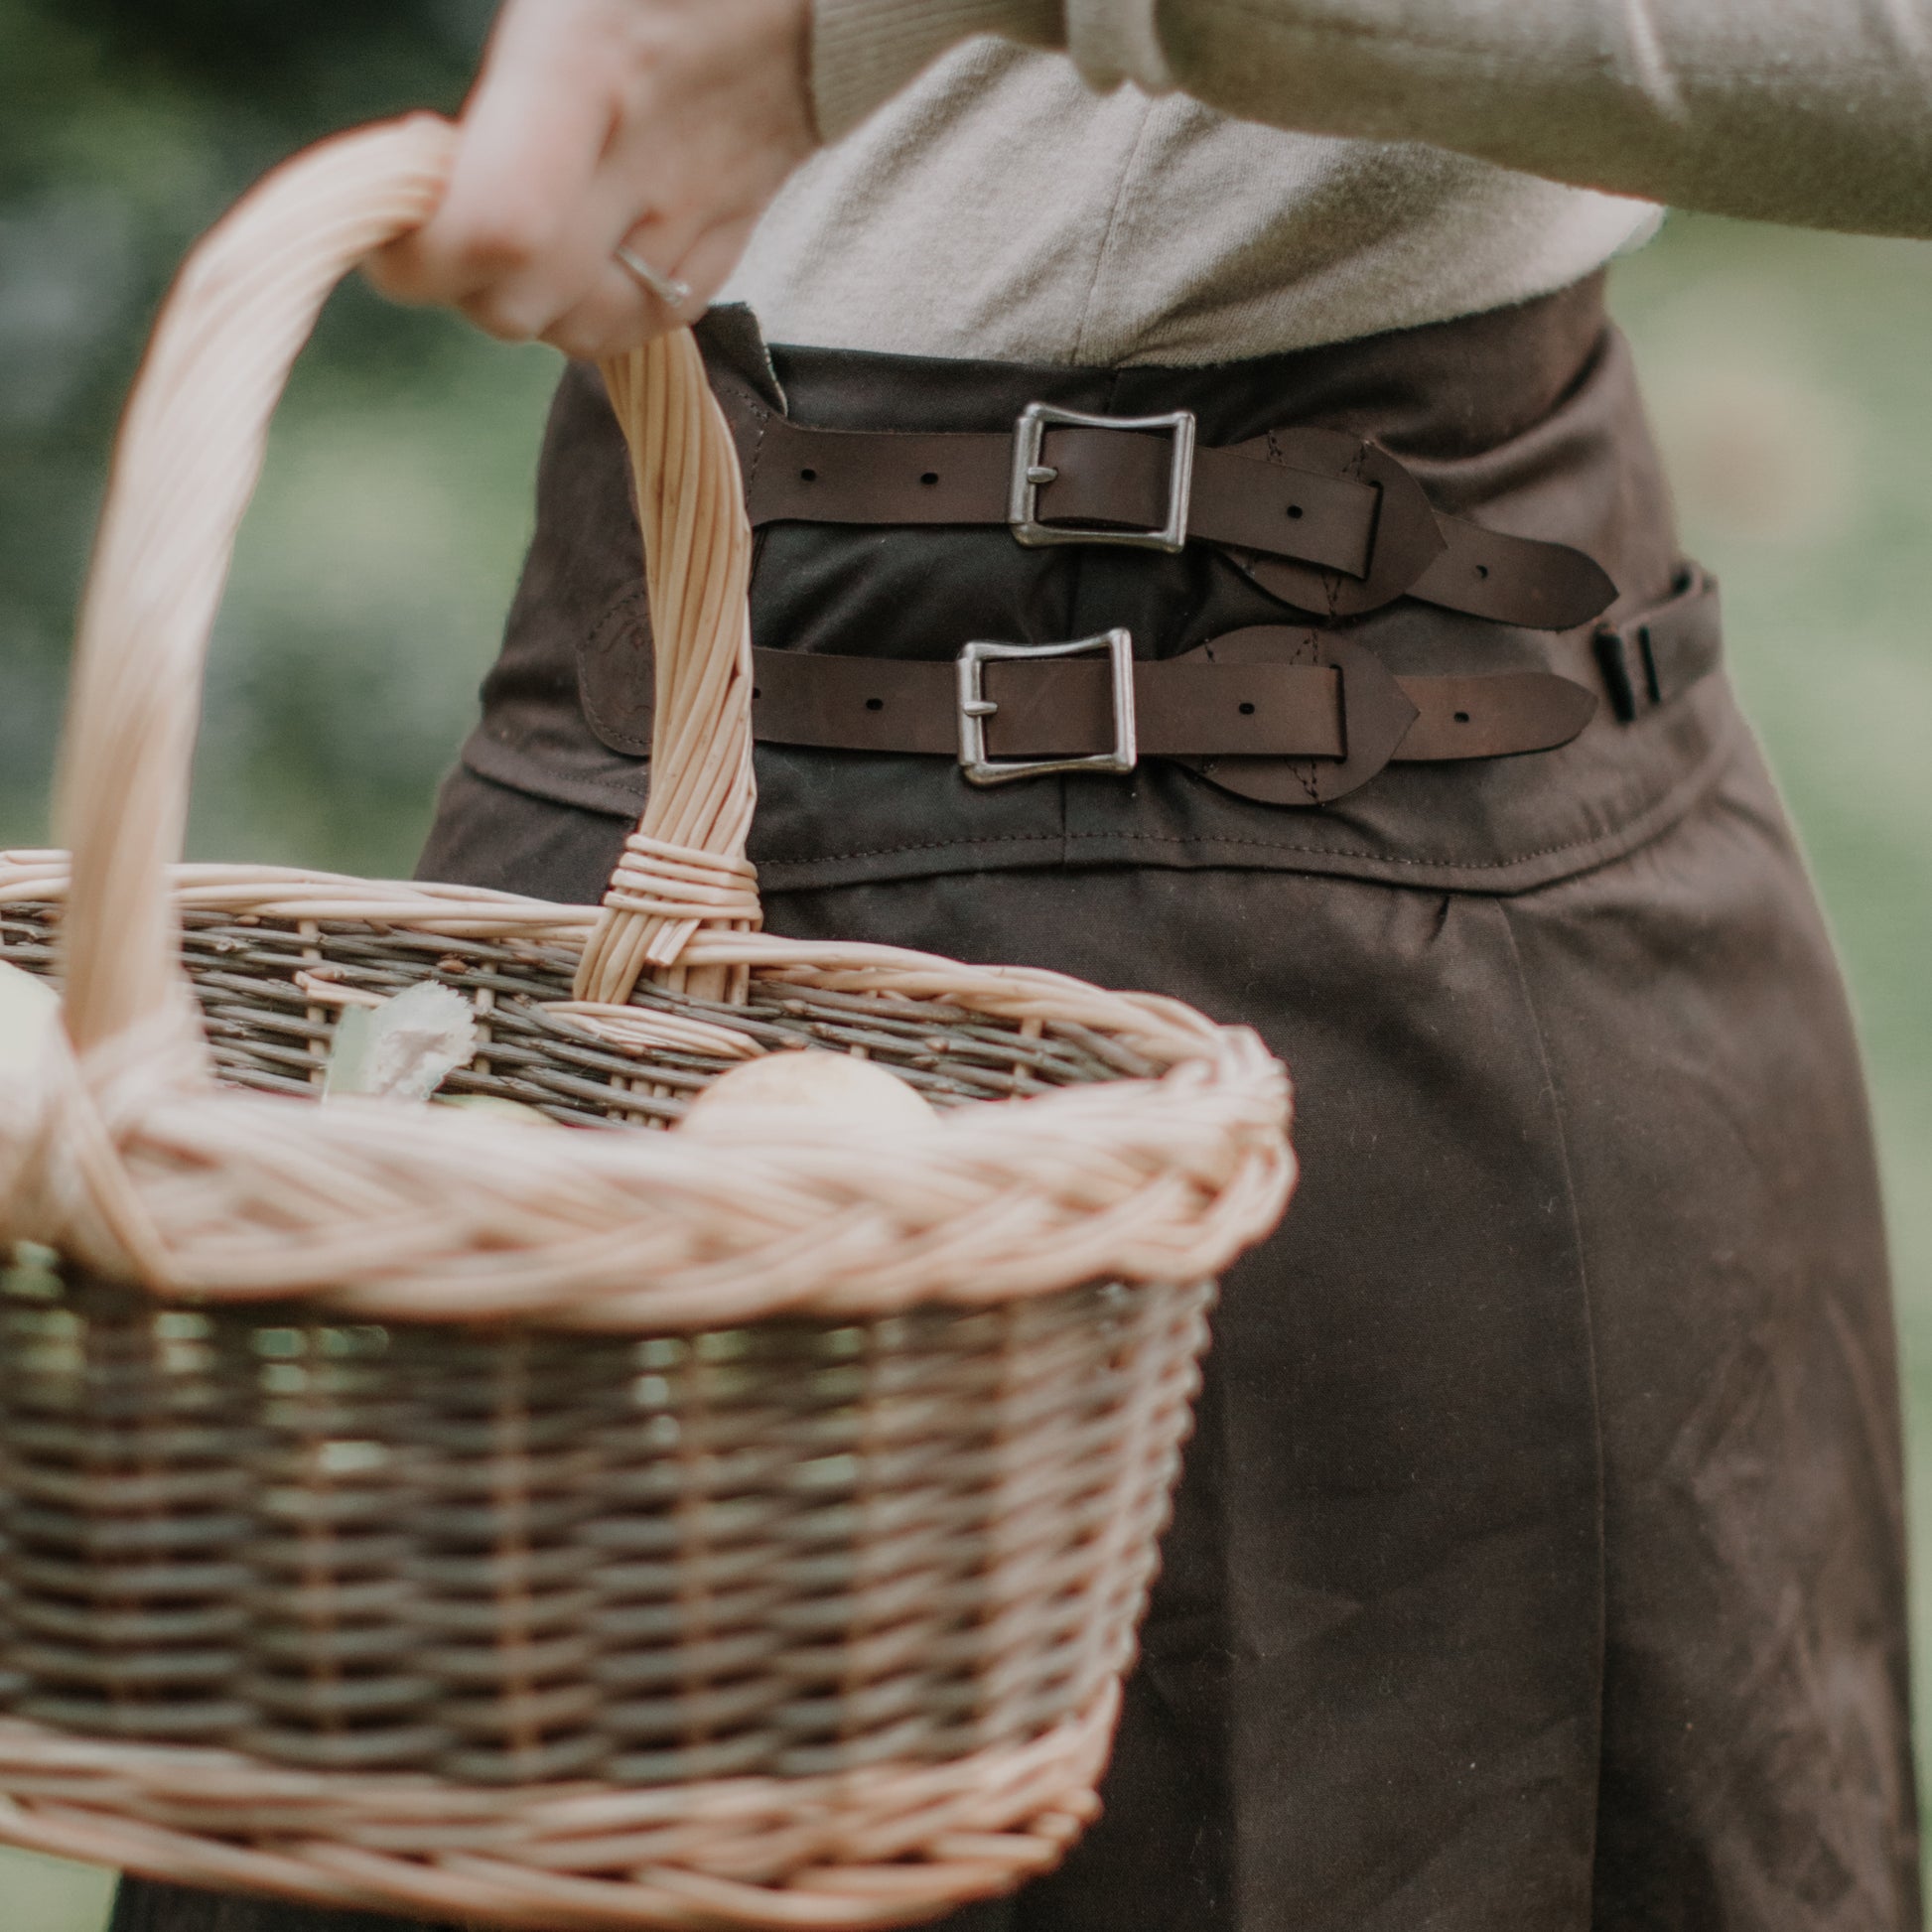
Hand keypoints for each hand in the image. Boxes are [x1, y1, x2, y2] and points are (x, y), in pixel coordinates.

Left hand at [368, 0, 816, 357]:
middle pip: (522, 306)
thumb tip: (422, 161)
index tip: (389, 226)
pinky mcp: (734, 232)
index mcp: (588, 62)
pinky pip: (650, 320)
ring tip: (516, 229)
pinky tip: (584, 253)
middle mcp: (644, 158)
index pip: (495, 228)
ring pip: (582, 330)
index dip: (422, 255)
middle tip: (445, 211)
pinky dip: (598, 309)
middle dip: (460, 280)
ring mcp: (698, 209)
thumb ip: (500, 69)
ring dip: (529, 301)